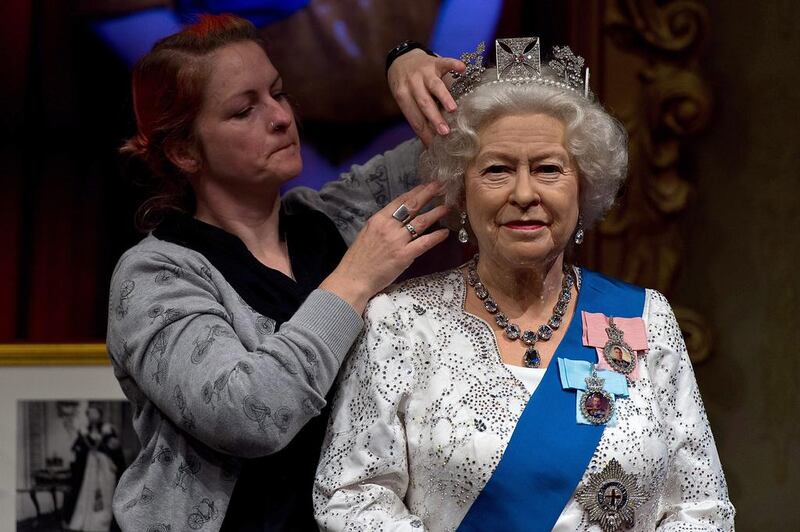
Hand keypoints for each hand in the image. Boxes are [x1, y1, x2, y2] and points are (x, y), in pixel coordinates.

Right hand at [322, 182, 449, 312]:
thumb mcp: (367, 234)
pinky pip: (424, 243)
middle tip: (441, 186)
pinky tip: (445, 232)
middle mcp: (389, 227)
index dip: (416, 191)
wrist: (353, 279)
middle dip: (428, 194)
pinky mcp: (404, 256)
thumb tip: (397, 218)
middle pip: (412, 206)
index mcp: (378, 220)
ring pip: (421, 222)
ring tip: (448, 207)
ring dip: (436, 213)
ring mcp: (397, 241)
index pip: (400, 201)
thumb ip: (382, 225)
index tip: (427, 185)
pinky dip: (436, 237)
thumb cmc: (359, 259)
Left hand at [388, 50, 465, 145]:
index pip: (415, 119)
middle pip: (424, 103)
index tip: (434, 146)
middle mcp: (413, 84)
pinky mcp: (435, 62)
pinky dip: (453, 64)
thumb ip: (417, 115)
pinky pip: (445, 62)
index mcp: (403, 96)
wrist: (402, 59)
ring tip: (453, 109)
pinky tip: (462, 68)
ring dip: (444, 97)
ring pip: (434, 86)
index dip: (424, 133)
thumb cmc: (405, 86)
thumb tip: (429, 141)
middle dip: (434, 118)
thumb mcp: (405, 100)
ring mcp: (424, 72)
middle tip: (444, 132)